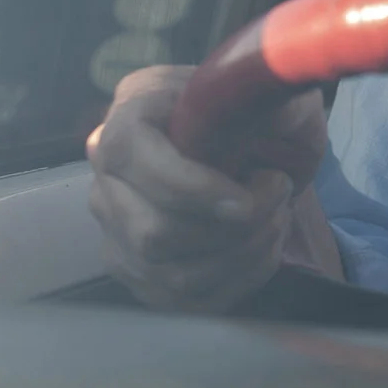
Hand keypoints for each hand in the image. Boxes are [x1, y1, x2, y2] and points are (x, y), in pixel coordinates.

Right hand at [87, 65, 334, 310]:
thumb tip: (250, 94)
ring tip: (276, 218)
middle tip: (279, 196)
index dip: (188, 186)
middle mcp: (108, 173)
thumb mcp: (270, 85)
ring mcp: (118, 229)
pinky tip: (263, 248)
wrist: (267, 150)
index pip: (127, 154)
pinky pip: (185, 301)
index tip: (246, 199)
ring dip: (243, 256)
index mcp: (133, 110)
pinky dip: (239, 281)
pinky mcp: (141, 272)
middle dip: (233, 230)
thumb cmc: (264, 112)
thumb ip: (259, 86)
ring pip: (171, 274)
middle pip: (151, 233)